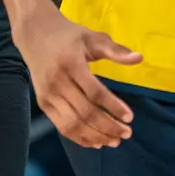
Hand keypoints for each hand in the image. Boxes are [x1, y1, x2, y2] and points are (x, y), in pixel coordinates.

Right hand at [16, 8, 142, 147]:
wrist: (35, 33)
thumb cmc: (69, 36)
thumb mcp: (92, 37)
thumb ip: (115, 50)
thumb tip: (139, 58)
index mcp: (71, 64)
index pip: (95, 92)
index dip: (113, 107)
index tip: (130, 117)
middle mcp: (57, 82)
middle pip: (85, 112)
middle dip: (108, 126)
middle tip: (127, 133)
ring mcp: (48, 95)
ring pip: (73, 124)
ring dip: (95, 136)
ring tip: (114, 141)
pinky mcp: (43, 103)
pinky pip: (61, 126)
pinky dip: (79, 137)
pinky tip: (95, 142)